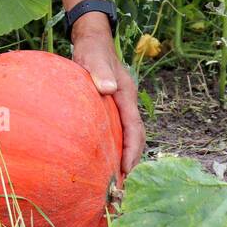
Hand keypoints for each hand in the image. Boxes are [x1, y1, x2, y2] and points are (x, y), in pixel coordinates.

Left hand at [70, 14, 145, 178]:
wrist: (91, 40)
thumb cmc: (92, 49)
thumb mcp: (93, 56)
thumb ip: (98, 70)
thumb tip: (106, 87)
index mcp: (127, 95)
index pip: (134, 128)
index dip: (132, 150)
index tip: (124, 170)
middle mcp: (127, 103)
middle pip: (135, 137)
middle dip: (131, 162)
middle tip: (121, 186)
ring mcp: (120, 107)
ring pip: (128, 137)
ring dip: (124, 158)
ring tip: (115, 182)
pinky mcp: (111, 110)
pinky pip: (117, 133)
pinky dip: (114, 149)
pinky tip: (103, 163)